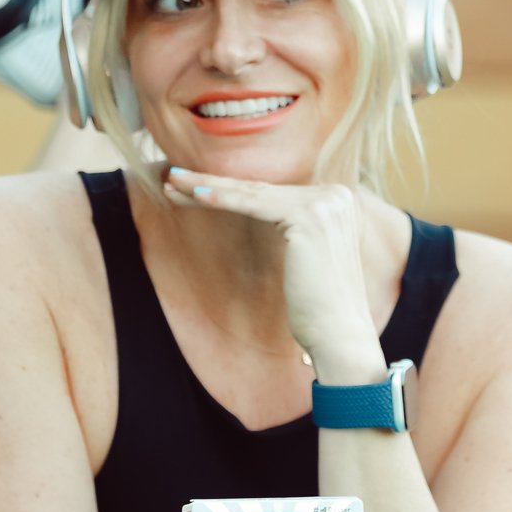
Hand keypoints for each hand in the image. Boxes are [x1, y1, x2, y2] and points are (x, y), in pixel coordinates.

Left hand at [162, 169, 381, 376]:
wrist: (338, 336)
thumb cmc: (317, 305)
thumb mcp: (305, 255)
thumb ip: (290, 225)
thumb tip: (255, 207)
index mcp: (337, 199)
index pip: (270, 191)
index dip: (230, 187)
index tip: (193, 185)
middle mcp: (335, 194)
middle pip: (259, 188)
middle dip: (213, 182)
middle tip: (175, 175)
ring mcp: (323, 203)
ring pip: (252, 192)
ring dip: (207, 186)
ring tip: (173, 181)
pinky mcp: (307, 216)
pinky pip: (253, 204)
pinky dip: (222, 198)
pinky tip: (195, 195)